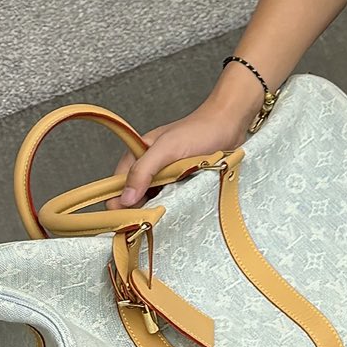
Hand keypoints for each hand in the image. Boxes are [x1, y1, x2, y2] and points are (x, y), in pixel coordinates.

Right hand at [102, 103, 250, 210]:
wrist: (229, 124)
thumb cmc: (198, 130)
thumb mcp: (167, 149)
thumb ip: (143, 170)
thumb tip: (125, 198)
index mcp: (136, 156)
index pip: (116, 187)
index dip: (119, 205)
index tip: (129, 222)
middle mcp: (148, 167)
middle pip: (134, 198)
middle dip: (140, 210)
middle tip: (152, 221)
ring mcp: (165, 176)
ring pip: (153, 201)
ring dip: (158, 209)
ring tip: (168, 213)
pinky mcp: (181, 182)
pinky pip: (171, 199)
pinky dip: (173, 205)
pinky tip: (180, 209)